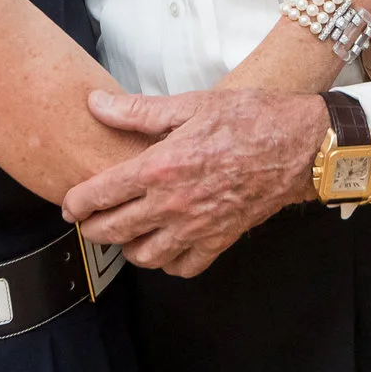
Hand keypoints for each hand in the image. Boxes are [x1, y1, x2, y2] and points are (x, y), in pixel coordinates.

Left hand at [63, 90, 325, 275]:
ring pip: (144, 256)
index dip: (77, 203)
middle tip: (89, 221)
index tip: (70, 205)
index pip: (101, 195)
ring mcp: (197, 227)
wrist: (299, 145)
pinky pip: (183, 267)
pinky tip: (166, 245)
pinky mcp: (219, 240)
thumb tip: (96, 104)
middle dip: (93, 229)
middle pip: (114, 230)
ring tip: (127, 233)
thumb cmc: (249, 119)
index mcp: (160, 168)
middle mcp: (173, 204)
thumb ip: (137, 111)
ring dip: (128, 248)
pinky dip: (168, 262)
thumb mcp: (190, 104)